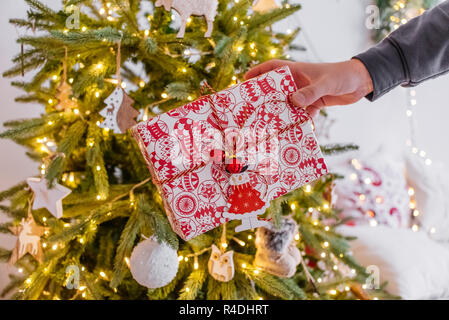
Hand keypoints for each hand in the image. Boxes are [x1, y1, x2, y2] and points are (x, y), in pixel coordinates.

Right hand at [244, 59, 373, 116]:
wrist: (362, 82)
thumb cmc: (342, 76)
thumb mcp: (325, 84)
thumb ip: (309, 93)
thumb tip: (292, 102)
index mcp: (297, 71)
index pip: (273, 68)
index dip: (258, 73)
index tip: (244, 80)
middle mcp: (298, 82)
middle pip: (276, 90)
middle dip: (265, 98)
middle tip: (252, 109)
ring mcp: (305, 94)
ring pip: (287, 104)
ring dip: (281, 114)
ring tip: (270, 125)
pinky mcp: (313, 104)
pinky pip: (301, 114)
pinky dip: (297, 122)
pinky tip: (293, 132)